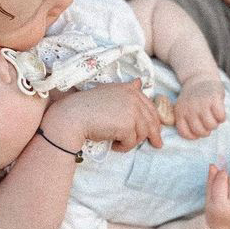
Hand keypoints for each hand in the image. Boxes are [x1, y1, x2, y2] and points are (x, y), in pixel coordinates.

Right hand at [46, 79, 162, 151]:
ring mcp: (131, 111)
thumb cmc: (87, 107)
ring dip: (131, 142)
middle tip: (156, 145)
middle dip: (153, 134)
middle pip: (151, 120)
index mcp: (129, 89)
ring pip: (142, 133)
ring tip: (119, 143)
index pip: (149, 106)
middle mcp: (133, 98)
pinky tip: (113, 145)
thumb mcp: (109, 93)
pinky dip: (123, 147)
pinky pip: (131, 142)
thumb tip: (140, 82)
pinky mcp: (127, 126)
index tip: (156, 130)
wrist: (73, 116)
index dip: (154, 120)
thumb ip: (126, 90)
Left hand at [174, 74, 225, 138]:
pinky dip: (222, 117)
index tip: (198, 129)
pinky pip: (221, 117)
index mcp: (180, 112)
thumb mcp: (183, 108)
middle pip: (201, 132)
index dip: (194, 135)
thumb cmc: (193, 98)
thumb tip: (197, 136)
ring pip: (212, 126)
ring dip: (215, 124)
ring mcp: (202, 103)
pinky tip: (219, 111)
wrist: (199, 78)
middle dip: (207, 130)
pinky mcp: (214, 99)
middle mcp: (189, 109)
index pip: (185, 133)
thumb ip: (186, 121)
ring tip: (213, 117)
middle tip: (208, 122)